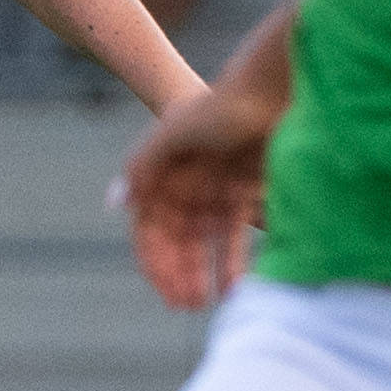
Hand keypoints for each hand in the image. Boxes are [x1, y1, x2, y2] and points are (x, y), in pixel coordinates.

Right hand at [122, 90, 275, 310]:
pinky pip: (233, 235)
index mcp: (162, 171)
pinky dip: (231, 261)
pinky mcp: (245, 192)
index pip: (147, 226)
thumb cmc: (226, 103)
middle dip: (178, 273)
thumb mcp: (178, 129)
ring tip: (208, 302)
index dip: (153, 259)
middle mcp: (184, 183)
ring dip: (201, 273)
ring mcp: (215, 189)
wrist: (277, 86)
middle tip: (188, 304)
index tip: (165, 289)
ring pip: (202, 243)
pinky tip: (235, 287)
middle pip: (174, 240)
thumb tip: (114, 203)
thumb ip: (145, 163)